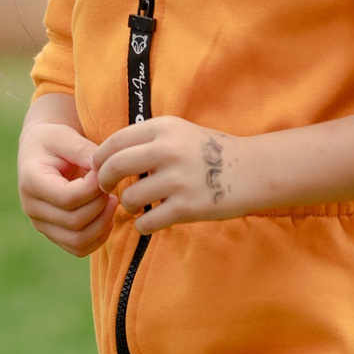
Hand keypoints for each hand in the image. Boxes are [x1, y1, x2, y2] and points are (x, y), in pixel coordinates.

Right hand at [17, 114, 110, 255]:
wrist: (41, 151)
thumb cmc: (54, 141)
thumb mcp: (66, 136)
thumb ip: (83, 150)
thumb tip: (102, 170)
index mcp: (31, 181)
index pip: (67, 198)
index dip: (92, 189)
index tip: (104, 172)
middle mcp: (31, 207)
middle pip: (74, 221)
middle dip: (100, 205)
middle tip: (112, 186)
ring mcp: (41, 224)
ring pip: (77, 240)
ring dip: (103, 223)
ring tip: (112, 200)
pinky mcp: (53, 233)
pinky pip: (79, 248)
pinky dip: (98, 237)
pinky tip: (107, 216)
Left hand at [93, 115, 259, 234]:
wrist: (254, 170)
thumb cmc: (213, 152)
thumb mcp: (181, 132)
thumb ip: (149, 140)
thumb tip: (109, 157)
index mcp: (164, 128)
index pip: (115, 141)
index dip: (100, 158)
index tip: (99, 169)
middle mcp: (168, 150)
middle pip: (114, 166)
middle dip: (104, 180)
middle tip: (106, 188)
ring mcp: (178, 179)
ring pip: (129, 197)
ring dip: (128, 205)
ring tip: (139, 205)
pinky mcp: (187, 207)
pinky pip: (147, 222)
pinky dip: (143, 225)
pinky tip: (150, 222)